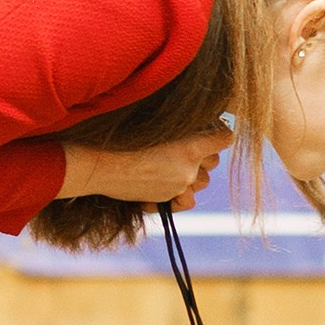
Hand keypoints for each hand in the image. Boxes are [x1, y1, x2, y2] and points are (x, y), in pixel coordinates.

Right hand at [59, 130, 225, 210]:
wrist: (100, 163)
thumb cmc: (123, 137)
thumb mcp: (157, 123)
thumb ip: (181, 126)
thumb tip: (200, 122)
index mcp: (191, 144)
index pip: (224, 138)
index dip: (217, 135)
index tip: (207, 133)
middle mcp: (190, 166)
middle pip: (213, 162)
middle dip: (201, 158)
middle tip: (178, 150)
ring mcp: (180, 185)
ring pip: (201, 183)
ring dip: (189, 178)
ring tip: (165, 169)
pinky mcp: (167, 198)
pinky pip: (186, 201)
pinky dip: (177, 197)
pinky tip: (159, 187)